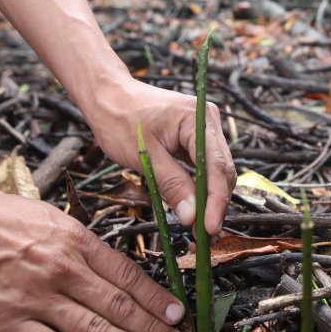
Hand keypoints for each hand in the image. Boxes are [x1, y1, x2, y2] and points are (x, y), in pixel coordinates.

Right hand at [0, 188, 184, 331]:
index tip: (174, 311)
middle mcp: (63, 267)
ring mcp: (37, 297)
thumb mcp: (36, 215)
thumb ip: (66, 240)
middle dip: (152, 326)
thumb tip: (91, 261)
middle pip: (118, 304)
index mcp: (72, 237)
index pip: (126, 273)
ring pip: (97, 329)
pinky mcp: (9, 323)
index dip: (154, 296)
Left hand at [82, 77, 235, 235]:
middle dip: (216, 203)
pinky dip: (201, 186)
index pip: (216, 166)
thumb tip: (192, 216)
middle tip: (205, 235)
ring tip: (200, 226)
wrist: (107, 95)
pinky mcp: (195, 136)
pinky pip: (205, 166)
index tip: (209, 228)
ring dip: (210, 197)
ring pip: (216, 170)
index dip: (215, 201)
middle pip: (222, 169)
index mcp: (198, 119)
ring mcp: (204, 128)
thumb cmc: (120, 119)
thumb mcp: (144, 156)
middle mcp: (208, 120)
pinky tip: (194, 205)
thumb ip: (171, 185)